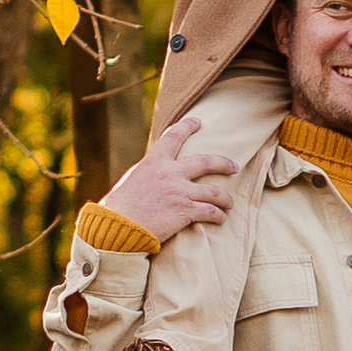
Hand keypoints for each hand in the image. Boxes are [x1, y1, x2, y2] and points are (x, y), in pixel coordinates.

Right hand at [104, 113, 237, 239]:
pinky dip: (218, 215)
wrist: (117, 228)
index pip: (174, 136)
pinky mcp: (184, 211)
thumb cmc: (119, 208)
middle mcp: (170, 173)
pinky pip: (210, 212)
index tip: (198, 122)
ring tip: (229, 203)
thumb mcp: (132, 180)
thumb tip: (156, 170)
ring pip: (213, 191)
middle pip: (206, 162)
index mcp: (154, 162)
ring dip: (224, 198)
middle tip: (234, 167)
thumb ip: (148, 173)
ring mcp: (179, 191)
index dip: (187, 126)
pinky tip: (221, 218)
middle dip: (223, 163)